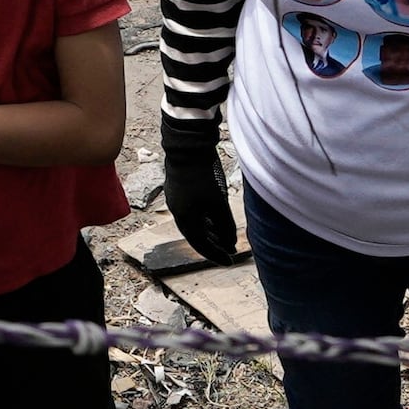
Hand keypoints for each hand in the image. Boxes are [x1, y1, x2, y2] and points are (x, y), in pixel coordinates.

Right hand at [160, 132, 237, 267]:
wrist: (188, 147)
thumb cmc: (203, 175)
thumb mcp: (218, 203)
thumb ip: (225, 225)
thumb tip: (230, 243)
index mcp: (184, 219)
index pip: (201, 245)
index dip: (216, 255)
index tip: (230, 262)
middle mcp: (177, 212)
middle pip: (197, 235)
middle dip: (215, 244)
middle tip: (230, 250)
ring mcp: (177, 200)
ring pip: (195, 222)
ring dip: (210, 231)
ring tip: (225, 236)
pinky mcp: (180, 189)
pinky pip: (193, 211)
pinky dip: (205, 218)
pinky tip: (215, 217)